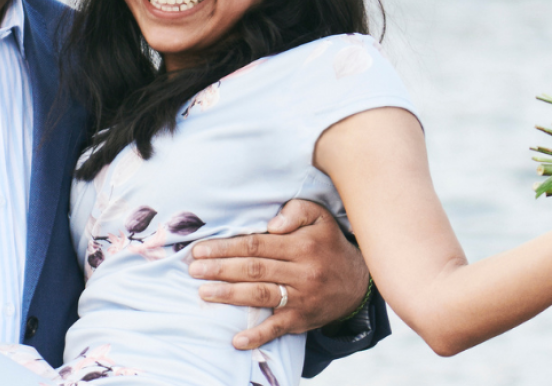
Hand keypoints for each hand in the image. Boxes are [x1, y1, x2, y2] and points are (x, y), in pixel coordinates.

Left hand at [189, 199, 371, 349]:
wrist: (358, 282)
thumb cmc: (329, 245)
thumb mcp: (320, 218)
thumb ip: (296, 212)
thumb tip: (271, 224)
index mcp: (302, 245)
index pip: (257, 245)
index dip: (227, 247)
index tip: (202, 249)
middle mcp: (302, 271)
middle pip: (254, 269)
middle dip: (220, 269)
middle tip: (194, 269)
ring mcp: (301, 297)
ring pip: (260, 295)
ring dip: (229, 294)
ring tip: (204, 292)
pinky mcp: (302, 319)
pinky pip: (277, 328)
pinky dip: (257, 336)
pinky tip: (237, 340)